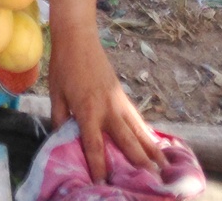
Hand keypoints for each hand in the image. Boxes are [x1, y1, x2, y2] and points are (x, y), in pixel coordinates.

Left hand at [47, 20, 162, 181]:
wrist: (78, 39)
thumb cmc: (63, 67)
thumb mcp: (56, 95)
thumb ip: (60, 120)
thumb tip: (62, 140)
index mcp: (87, 110)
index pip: (94, 145)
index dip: (98, 165)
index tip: (103, 183)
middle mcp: (108, 109)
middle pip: (126, 140)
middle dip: (138, 162)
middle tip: (151, 180)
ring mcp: (119, 102)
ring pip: (138, 130)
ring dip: (152, 149)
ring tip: (165, 167)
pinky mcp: (123, 96)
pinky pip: (138, 119)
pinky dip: (147, 133)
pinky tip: (155, 143)